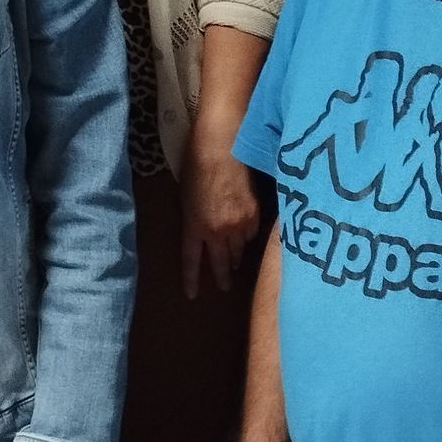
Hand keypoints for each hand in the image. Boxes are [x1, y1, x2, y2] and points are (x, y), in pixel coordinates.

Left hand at [178, 145, 260, 298]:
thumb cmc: (196, 164)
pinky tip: (246, 234)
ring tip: (235, 263)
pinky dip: (247, 236)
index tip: (192, 295)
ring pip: (238, 250)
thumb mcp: (185, 195)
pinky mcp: (255, 214)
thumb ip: (193, 218)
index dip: (191, 279)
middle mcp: (217, 231)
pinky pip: (251, 234)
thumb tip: (200, 229)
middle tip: (224, 287)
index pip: (191, 261)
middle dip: (221, 277)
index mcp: (194, 226)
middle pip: (220, 262)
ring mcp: (239, 224)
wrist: (223, 145)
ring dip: (235, 257)